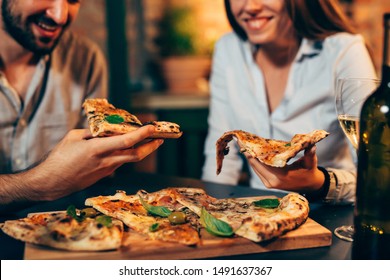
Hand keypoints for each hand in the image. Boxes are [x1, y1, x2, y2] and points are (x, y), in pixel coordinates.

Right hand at [27, 125, 162, 200]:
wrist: (52, 183)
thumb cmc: (59, 158)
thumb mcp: (73, 137)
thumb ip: (91, 133)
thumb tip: (104, 131)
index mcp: (97, 149)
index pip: (126, 142)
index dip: (142, 134)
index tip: (153, 128)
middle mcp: (106, 161)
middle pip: (136, 155)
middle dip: (151, 146)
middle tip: (160, 138)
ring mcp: (106, 170)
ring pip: (130, 159)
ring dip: (142, 150)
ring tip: (149, 141)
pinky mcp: (104, 175)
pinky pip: (120, 162)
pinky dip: (127, 154)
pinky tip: (127, 148)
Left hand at [245, 146, 324, 192]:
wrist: (309, 185)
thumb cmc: (309, 171)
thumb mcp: (310, 162)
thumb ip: (309, 153)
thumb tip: (312, 144)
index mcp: (281, 176)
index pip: (262, 162)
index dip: (253, 152)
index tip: (245, 143)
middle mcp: (272, 181)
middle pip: (255, 164)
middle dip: (247, 152)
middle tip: (240, 140)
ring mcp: (268, 183)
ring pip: (254, 167)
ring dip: (249, 156)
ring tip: (243, 144)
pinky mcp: (267, 183)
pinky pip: (257, 170)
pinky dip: (254, 161)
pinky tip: (250, 152)